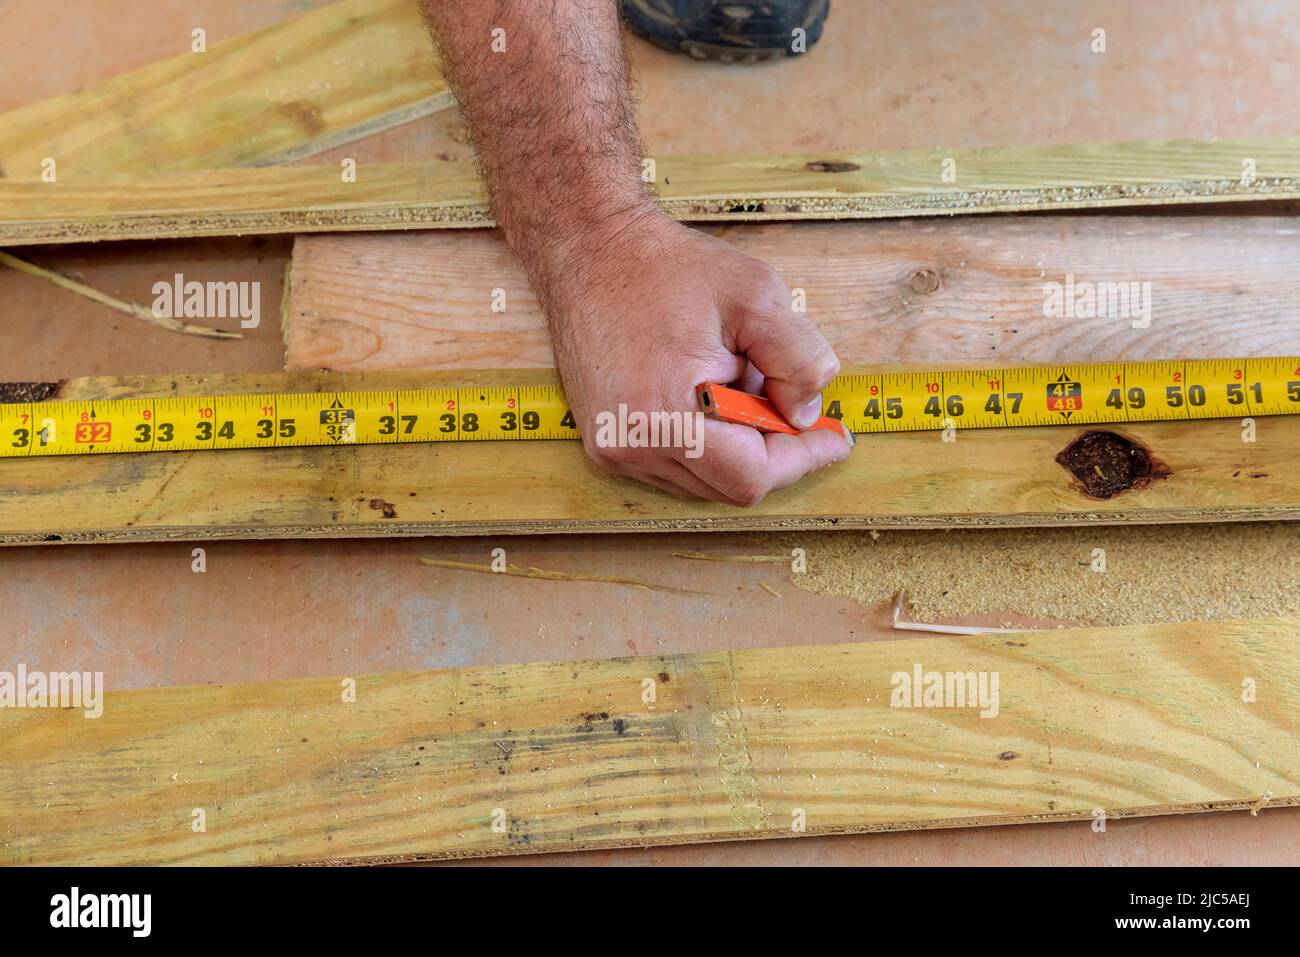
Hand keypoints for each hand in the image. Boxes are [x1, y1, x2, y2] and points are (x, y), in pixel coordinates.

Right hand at [541, 210, 853, 505]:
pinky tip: (706, 389)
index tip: (836, 439)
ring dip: (737, 442)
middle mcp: (630, 446)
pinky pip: (675, 464)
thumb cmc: (665, 268)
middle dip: (770, 446)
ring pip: (704, 479)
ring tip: (737, 377)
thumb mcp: (758, 297)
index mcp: (662, 417)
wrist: (589, 249)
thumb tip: (807, 415)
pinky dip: (706, 439)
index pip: (749, 476)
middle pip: (728, 485)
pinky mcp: (605, 442)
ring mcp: (612, 448)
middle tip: (789, 396)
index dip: (802, 459)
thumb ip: (800, 361)